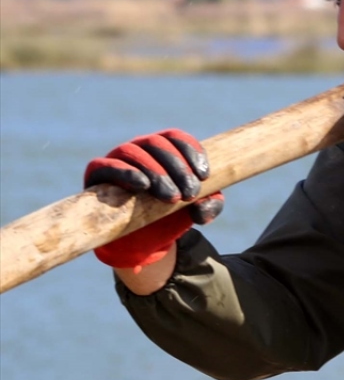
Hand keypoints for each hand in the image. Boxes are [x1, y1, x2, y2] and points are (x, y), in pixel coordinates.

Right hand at [84, 129, 221, 271]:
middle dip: (178, 167)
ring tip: (172, 196)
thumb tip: (203, 205)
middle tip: (190, 193)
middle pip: (158, 143)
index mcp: (164, 150)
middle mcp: (139, 149)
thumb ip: (211, 204)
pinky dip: (125, 172)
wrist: (142, 242)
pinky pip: (106, 166)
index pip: (176, 137)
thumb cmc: (171, 216)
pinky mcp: (97, 175)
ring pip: (134, 152)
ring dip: (156, 172)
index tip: (204, 176)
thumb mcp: (198, 210)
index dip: (191, 151)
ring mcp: (116, 159)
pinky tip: (142, 185)